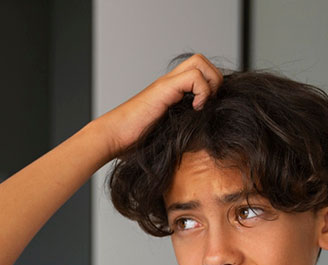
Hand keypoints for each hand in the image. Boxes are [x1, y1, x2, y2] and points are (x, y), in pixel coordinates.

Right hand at [92, 53, 223, 156]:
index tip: (208, 109)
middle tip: (208, 104)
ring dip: (209, 82)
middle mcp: (169, 83)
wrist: (113, 137)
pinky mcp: (164, 89)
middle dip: (214, 80)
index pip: (199, 72)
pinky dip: (202, 92)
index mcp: (170, 91)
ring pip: (199, 61)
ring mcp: (166, 84)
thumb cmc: (132, 141)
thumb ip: (180, 128)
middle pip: (201, 60)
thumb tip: (202, 138)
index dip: (210, 86)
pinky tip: (195, 109)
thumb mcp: (166, 133)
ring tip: (202, 104)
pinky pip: (194, 76)